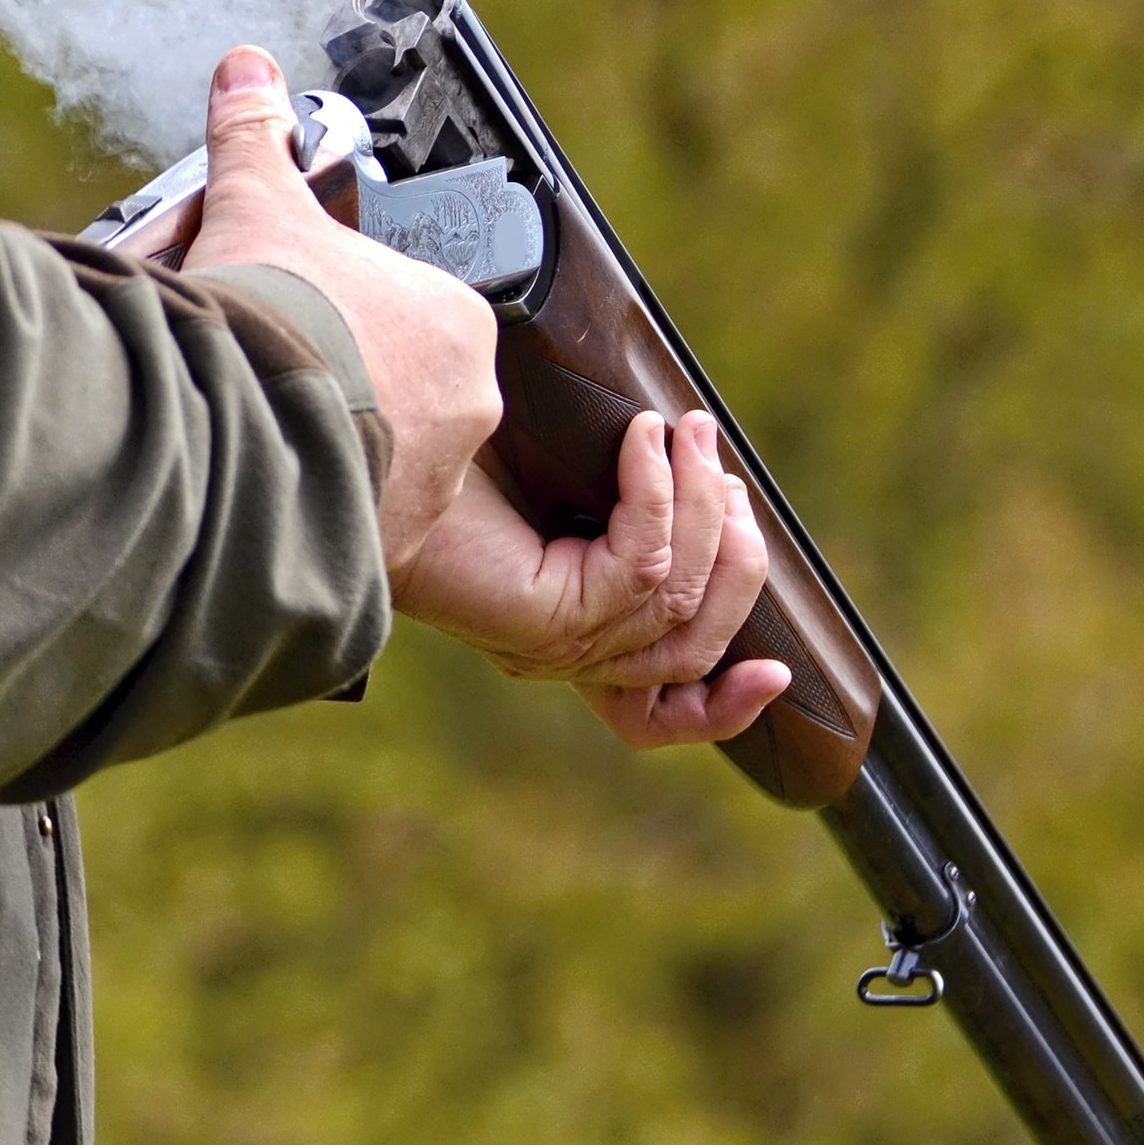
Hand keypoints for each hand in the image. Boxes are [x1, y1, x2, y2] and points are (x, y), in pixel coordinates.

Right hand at [182, 47, 499, 574]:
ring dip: (342, 449)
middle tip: (282, 373)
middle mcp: (468, 403)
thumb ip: (255, 139)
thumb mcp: (254, 207)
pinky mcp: (393, 542)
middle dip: (354, 386)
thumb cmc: (267, 312)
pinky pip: (362, 521)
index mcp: (456, 321)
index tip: (307, 319)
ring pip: (393, 461)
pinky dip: (322, 506)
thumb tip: (248, 69)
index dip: (356, 316)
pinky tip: (270, 484)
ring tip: (268, 430)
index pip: (417, 317)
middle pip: (412, 391)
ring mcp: (436, 480)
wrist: (238, 422)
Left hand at [396, 408, 792, 750]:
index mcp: (572, 631)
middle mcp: (568, 651)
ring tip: (689, 431)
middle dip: (736, 551)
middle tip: (718, 462)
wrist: (363, 450)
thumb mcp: (557, 474)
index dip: (726, 708)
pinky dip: (660, 494)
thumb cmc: (445, 453)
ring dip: (706, 506)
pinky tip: (641, 440)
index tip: (780, 674)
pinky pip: (645, 565)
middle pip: (701, 641)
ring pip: (684, 598)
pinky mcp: (549, 618)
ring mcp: (560, 641)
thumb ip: (619, 488)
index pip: (661, 713)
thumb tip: (685, 442)